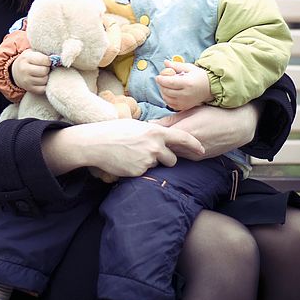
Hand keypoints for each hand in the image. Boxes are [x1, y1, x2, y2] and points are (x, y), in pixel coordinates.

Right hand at [11, 49, 50, 93]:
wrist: (16, 72)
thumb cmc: (29, 60)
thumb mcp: (32, 52)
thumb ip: (43, 53)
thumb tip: (57, 58)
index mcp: (26, 58)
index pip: (44, 60)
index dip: (49, 60)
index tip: (48, 61)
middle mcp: (25, 70)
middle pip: (44, 71)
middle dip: (48, 69)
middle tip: (46, 68)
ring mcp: (27, 81)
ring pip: (45, 80)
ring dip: (47, 77)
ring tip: (43, 74)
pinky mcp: (30, 89)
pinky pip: (43, 89)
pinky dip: (45, 85)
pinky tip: (42, 80)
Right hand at [41, 118, 204, 176]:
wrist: (96, 144)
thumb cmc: (115, 131)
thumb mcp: (136, 126)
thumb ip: (152, 132)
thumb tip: (163, 136)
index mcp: (155, 131)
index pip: (182, 138)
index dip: (194, 145)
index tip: (202, 150)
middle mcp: (155, 146)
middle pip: (172, 159)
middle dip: (166, 159)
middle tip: (150, 153)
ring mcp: (147, 160)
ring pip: (157, 166)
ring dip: (151, 164)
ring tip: (133, 155)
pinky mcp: (139, 172)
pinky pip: (144, 172)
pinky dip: (138, 169)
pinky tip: (126, 161)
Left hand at [152, 102, 260, 158]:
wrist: (237, 126)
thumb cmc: (214, 114)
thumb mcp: (191, 111)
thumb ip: (170, 119)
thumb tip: (151, 124)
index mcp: (185, 131)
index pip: (159, 137)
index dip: (151, 134)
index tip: (144, 131)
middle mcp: (188, 146)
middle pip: (164, 148)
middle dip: (157, 142)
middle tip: (150, 136)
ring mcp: (194, 155)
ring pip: (172, 153)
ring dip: (166, 148)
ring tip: (163, 140)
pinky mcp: (199, 159)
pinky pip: (182, 156)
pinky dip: (176, 151)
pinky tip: (176, 144)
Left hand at [155, 60, 211, 110]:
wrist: (209, 88)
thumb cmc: (199, 76)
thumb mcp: (189, 67)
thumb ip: (176, 65)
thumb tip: (165, 63)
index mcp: (187, 83)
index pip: (169, 82)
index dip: (161, 79)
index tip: (158, 76)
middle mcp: (186, 94)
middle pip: (166, 90)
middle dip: (161, 85)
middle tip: (162, 80)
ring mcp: (185, 102)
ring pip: (167, 98)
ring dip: (163, 91)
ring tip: (166, 85)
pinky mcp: (184, 107)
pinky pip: (170, 104)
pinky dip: (167, 98)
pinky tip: (169, 92)